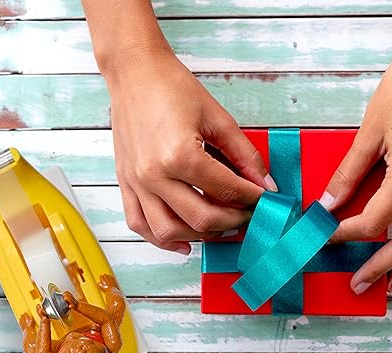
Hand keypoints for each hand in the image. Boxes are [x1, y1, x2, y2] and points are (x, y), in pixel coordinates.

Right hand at [105, 46, 276, 253]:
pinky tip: (184, 242)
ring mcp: (136, 182)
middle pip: (201, 219)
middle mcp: (154, 175)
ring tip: (221, 227)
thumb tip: (265, 183)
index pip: (227, 190)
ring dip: (200, 236)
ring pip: (169, 231)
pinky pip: (139, 224)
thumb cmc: (172, 87)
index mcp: (180, 156)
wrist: (134, 72)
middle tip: (248, 215)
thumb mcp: (218, 118)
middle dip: (233, 222)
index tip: (265, 200)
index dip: (252, 199)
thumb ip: (245, 154)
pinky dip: (161, 239)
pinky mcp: (125, 182)